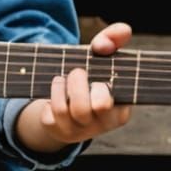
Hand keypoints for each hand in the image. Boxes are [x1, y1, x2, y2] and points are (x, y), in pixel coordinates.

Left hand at [15, 21, 134, 151]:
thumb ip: (113, 39)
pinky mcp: (59, 131)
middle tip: (77, 72)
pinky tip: (56, 90)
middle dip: (78, 84)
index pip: (108, 103)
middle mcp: (101, 124)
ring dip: (60, 86)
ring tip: (62, 78)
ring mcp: (79, 130)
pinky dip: (50, 97)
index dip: (100, 85)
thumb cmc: (94, 76)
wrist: (72, 100)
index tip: (96, 73)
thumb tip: (104, 43)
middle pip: (86, 108)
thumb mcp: (105, 56)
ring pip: (64, 110)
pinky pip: (50, 115)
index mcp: (119, 110)